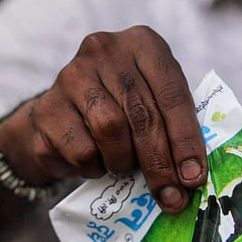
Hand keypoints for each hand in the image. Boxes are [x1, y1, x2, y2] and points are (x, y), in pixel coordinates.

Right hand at [0, 25, 207, 212]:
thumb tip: (191, 176)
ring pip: (111, 130)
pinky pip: (82, 149)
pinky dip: (95, 167)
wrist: (60, 119)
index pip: (172, 94)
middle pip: (142, 114)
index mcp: (142, 43)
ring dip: (123, 161)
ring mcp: (71, 75)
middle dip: (160, 163)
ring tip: (124, 166)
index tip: (194, 177)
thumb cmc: (119, 111)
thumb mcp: (152, 106)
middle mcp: (105, 50)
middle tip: (172, 197)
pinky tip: (96, 162)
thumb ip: (172, 128)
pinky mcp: (47, 108)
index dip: (186, 140)